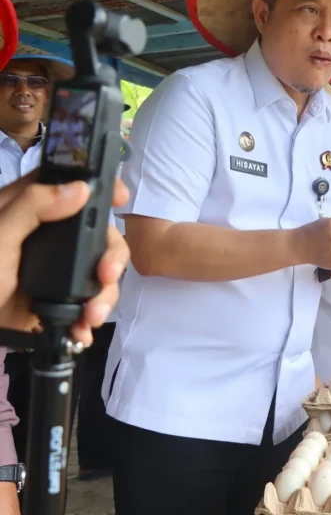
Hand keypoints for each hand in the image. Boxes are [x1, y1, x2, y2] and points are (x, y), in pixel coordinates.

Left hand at [0, 174, 129, 346]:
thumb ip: (32, 208)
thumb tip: (81, 189)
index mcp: (26, 210)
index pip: (67, 186)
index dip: (98, 186)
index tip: (120, 198)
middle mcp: (47, 235)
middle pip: (99, 232)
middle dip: (112, 257)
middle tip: (107, 275)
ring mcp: (57, 267)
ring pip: (101, 269)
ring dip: (105, 295)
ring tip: (92, 317)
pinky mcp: (61, 297)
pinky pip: (91, 300)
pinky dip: (93, 315)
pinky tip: (84, 329)